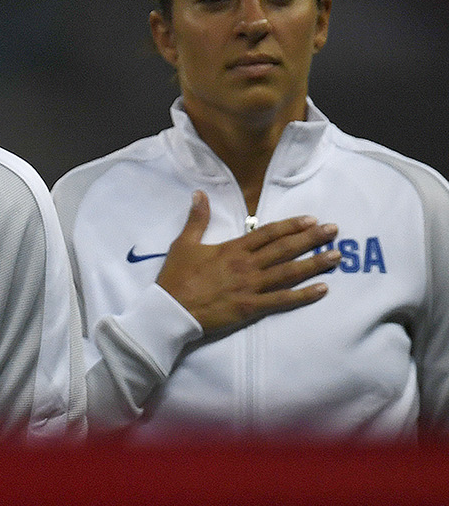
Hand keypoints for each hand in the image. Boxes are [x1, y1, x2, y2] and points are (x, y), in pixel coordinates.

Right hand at [156, 192, 338, 338]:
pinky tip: (323, 289)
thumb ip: (197, 219)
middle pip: (285, 249)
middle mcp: (247, 265)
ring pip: (289, 272)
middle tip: (334, 231)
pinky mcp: (250, 308)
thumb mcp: (183, 244)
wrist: (169, 311)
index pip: (268, 233)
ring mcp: (251, 287)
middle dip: (312, 238)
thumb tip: (200, 194)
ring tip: (336, 255)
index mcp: (233, 249)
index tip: (311, 219)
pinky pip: (282, 301)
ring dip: (315, 263)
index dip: (292, 225)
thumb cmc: (175, 278)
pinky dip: (304, 295)